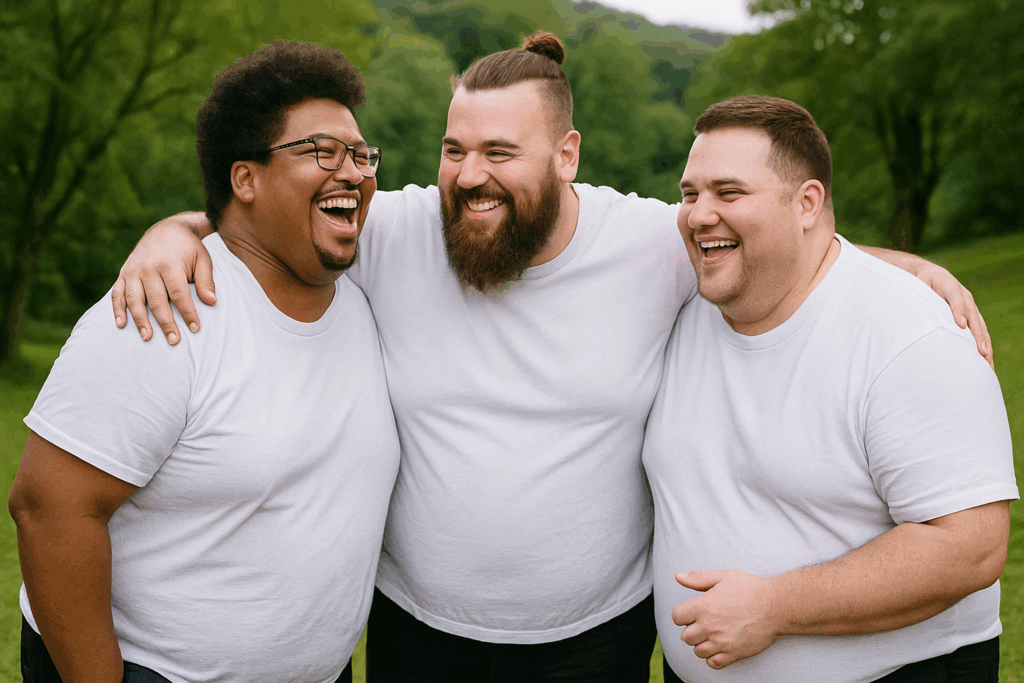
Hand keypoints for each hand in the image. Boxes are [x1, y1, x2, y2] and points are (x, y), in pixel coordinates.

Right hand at [111, 212, 214, 343]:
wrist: (166, 229)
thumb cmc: (188, 248)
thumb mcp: (202, 259)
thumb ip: (206, 280)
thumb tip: (212, 302)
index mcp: (169, 264)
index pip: (179, 294)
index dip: (187, 312)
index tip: (195, 328)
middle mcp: (148, 268)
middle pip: (156, 300)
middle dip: (165, 322)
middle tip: (174, 340)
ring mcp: (133, 271)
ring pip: (134, 299)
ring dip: (140, 320)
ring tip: (147, 338)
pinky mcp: (124, 273)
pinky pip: (117, 293)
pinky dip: (117, 309)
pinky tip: (121, 325)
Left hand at [671, 569, 780, 668]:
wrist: (776, 606)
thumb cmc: (750, 589)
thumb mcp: (723, 576)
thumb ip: (698, 578)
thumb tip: (678, 576)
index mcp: (703, 606)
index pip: (677, 617)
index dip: (683, 614)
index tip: (693, 612)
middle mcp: (710, 626)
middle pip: (685, 637)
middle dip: (692, 629)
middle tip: (705, 623)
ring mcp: (722, 642)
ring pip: (698, 651)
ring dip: (702, 644)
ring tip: (713, 634)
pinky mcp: (734, 654)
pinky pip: (713, 663)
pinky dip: (713, 657)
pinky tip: (720, 646)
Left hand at [913, 262, 991, 368]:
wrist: (929, 274)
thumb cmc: (919, 282)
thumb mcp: (917, 284)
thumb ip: (918, 294)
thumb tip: (912, 311)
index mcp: (949, 285)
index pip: (956, 299)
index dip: (959, 311)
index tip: (961, 325)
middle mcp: (963, 295)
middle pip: (972, 315)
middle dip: (977, 335)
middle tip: (981, 352)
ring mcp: (969, 305)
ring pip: (979, 325)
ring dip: (984, 343)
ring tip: (986, 360)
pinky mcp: (970, 314)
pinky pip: (979, 329)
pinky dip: (983, 343)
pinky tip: (986, 358)